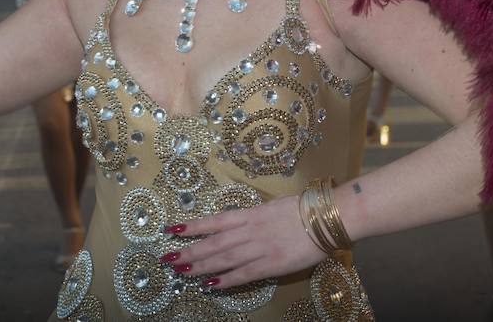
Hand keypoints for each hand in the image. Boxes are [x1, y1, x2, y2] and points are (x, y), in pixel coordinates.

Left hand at [160, 193, 326, 288]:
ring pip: (223, 259)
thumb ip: (253, 216)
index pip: (213, 221)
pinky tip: (210, 286)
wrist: (325, 218)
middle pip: (213, 243)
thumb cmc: (302, 208)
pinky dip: (226, 281)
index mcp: (249, 214)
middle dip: (189, 251)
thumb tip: (238, 222)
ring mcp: (258, 249)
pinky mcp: (271, 265)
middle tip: (167, 258)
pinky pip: (243, 275)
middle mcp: (248, 231)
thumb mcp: (271, 205)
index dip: (191, 226)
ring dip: (200, 267)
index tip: (171, 229)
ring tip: (181, 271)